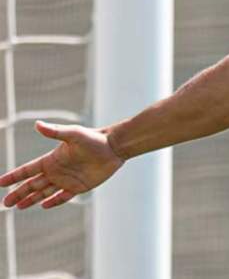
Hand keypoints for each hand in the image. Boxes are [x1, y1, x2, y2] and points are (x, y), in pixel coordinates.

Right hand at [0, 121, 124, 208]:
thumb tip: (37, 124)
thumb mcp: (73, 134)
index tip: (0, 183)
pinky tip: (43, 206)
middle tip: (4, 203)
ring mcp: (67, 179)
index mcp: (51, 159)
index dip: (14, 176)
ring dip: (31, 199)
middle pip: (32, 185)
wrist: (113, 147)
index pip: (27, 170)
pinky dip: (53, 202)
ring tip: (18, 206)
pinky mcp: (79, 186)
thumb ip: (55, 132)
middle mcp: (56, 170)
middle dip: (18, 193)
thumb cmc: (94, 138)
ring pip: (44, 192)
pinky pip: (62, 196)